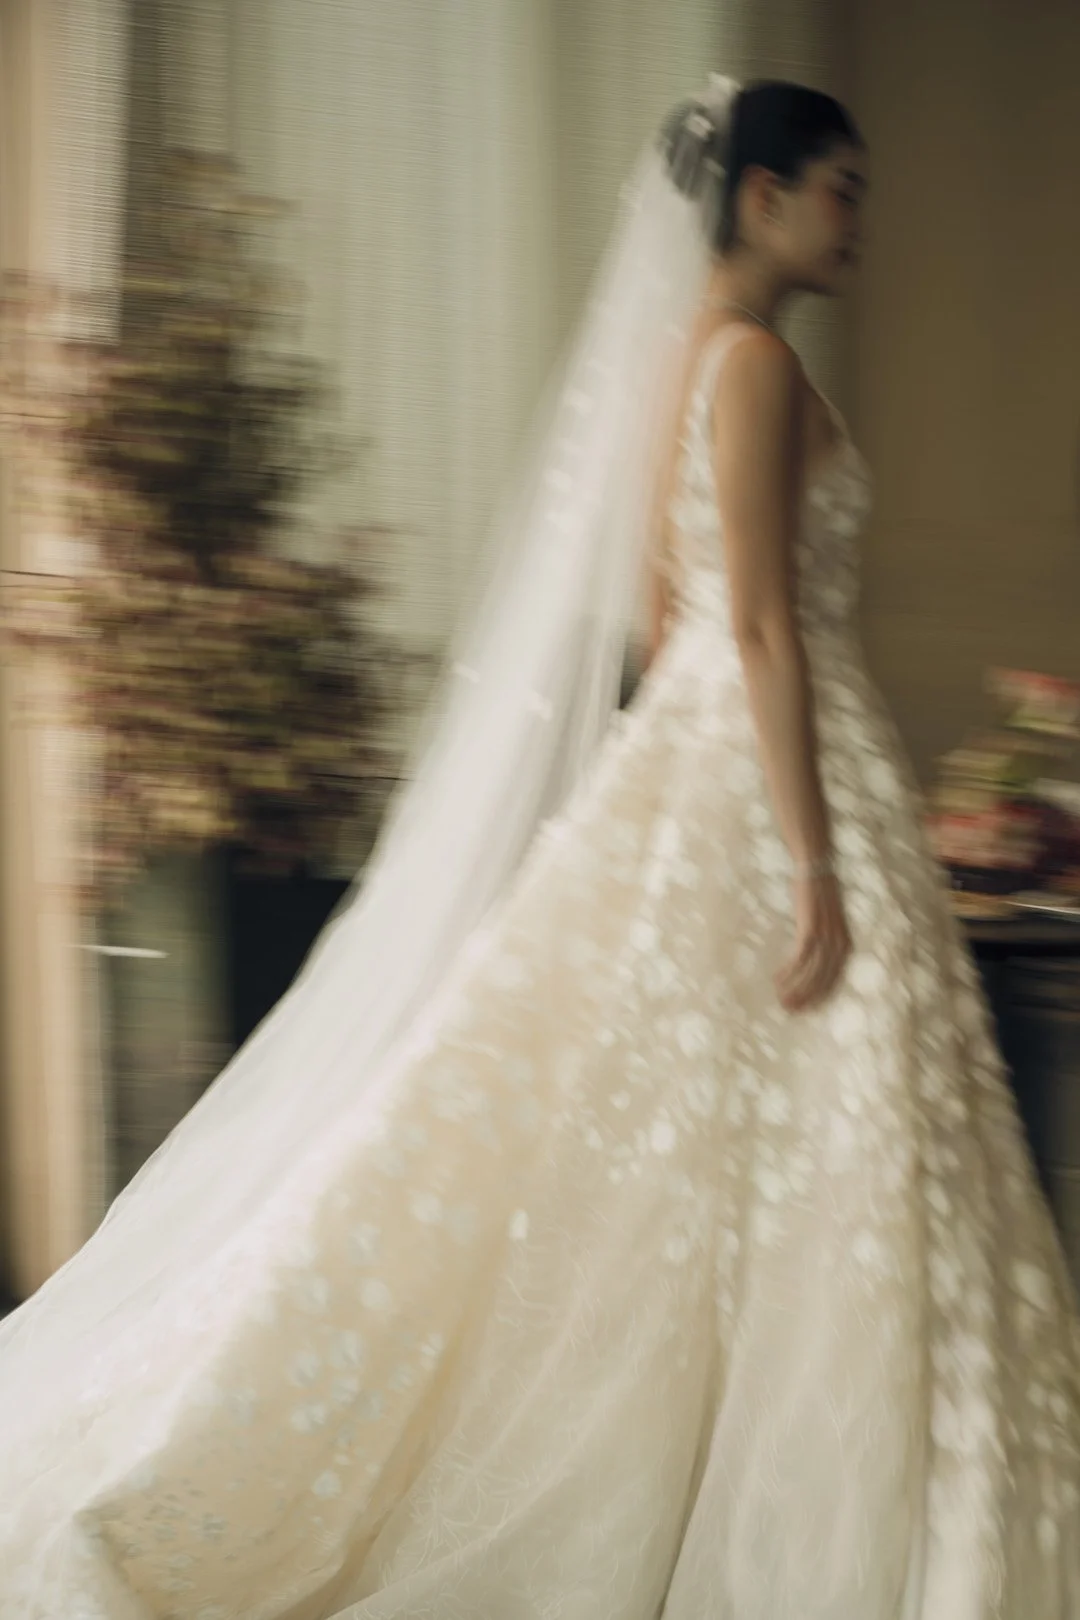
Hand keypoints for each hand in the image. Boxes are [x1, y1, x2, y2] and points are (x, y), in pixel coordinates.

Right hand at [775, 871, 851, 1013]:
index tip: (804, 1010)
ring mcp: (826, 937)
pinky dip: (789, 972)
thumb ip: (825, 939)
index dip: (819, 997)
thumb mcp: (828, 921)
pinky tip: (777, 979)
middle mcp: (839, 944)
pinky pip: (799, 958)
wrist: (816, 868)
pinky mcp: (811, 930)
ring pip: (811, 973)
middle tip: (789, 1011)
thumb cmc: (818, 894)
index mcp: (846, 944)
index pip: (834, 980)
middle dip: (806, 998)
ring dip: (795, 989)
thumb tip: (811, 959)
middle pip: (823, 981)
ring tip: (781, 1000)